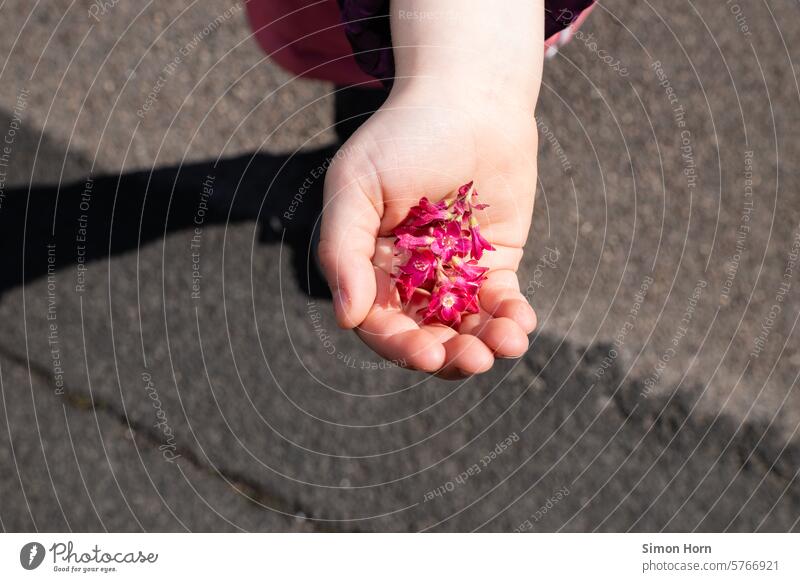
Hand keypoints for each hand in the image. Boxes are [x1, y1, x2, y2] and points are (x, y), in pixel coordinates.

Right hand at [319, 82, 538, 377]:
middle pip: (425, 335)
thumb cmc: (404, 135)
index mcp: (370, 265)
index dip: (401, 345)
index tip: (428, 353)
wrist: (471, 98)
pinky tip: (520, 322)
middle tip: (473, 359)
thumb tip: (346, 318)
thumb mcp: (357, 185)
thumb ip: (343, 251)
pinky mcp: (495, 263)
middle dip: (449, 355)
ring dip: (485, 345)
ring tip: (507, 344)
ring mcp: (453, 273)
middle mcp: (409, 278)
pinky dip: (511, 319)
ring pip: (465, 327)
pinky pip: (500, 304)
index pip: (380, 323)